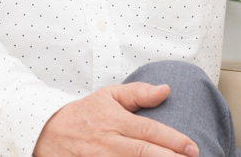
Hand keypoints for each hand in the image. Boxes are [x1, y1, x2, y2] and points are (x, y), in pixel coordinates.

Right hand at [33, 83, 197, 156]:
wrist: (48, 132)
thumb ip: (138, 93)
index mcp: (115, 121)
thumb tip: (165, 89)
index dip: (172, 140)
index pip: (148, 130)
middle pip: (143, 152)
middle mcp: (109, 142)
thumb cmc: (84, 115)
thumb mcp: (108, 96)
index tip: (192, 147)